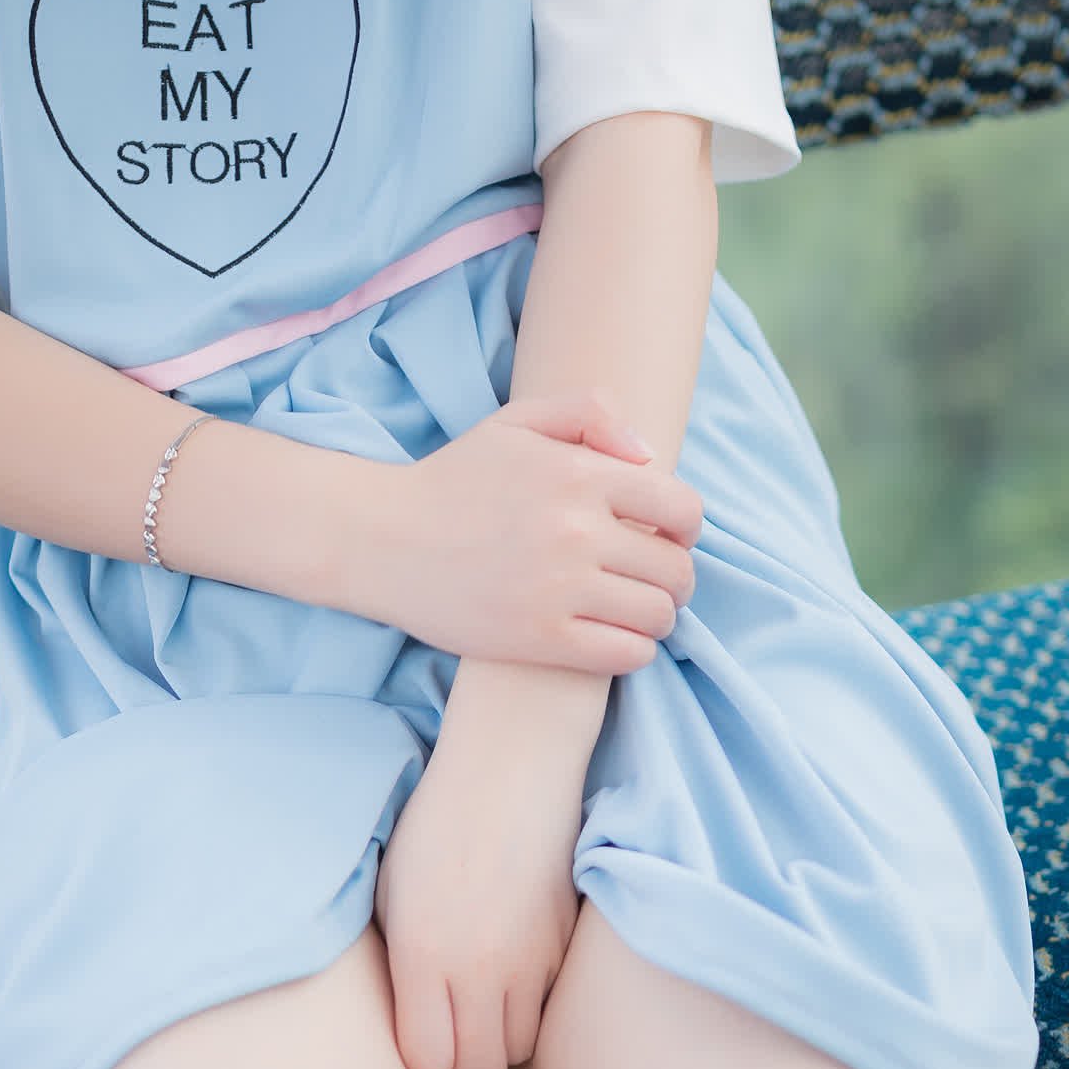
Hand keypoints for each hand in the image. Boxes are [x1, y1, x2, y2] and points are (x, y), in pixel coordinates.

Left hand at [372, 729, 586, 1068]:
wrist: (509, 768)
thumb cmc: (435, 824)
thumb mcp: (387, 891)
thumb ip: (395, 964)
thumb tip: (405, 1016)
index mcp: (422, 955)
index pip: (429, 1063)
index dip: (423, 1056)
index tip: (421, 1028)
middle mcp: (479, 969)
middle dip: (466, 1058)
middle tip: (456, 1024)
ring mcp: (532, 960)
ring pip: (522, 1047)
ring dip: (503, 1033)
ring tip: (487, 995)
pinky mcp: (567, 945)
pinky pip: (550, 1005)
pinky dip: (534, 1000)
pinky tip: (516, 961)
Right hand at [376, 392, 701, 677]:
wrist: (382, 539)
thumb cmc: (453, 481)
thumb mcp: (515, 423)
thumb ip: (588, 414)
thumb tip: (648, 454)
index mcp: (581, 475)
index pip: (683, 510)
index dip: (685, 528)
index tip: (666, 537)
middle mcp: (578, 531)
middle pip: (677, 570)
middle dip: (675, 578)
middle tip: (651, 581)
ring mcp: (560, 589)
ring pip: (659, 616)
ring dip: (656, 617)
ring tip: (631, 611)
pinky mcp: (541, 640)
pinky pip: (626, 654)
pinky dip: (633, 650)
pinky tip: (611, 638)